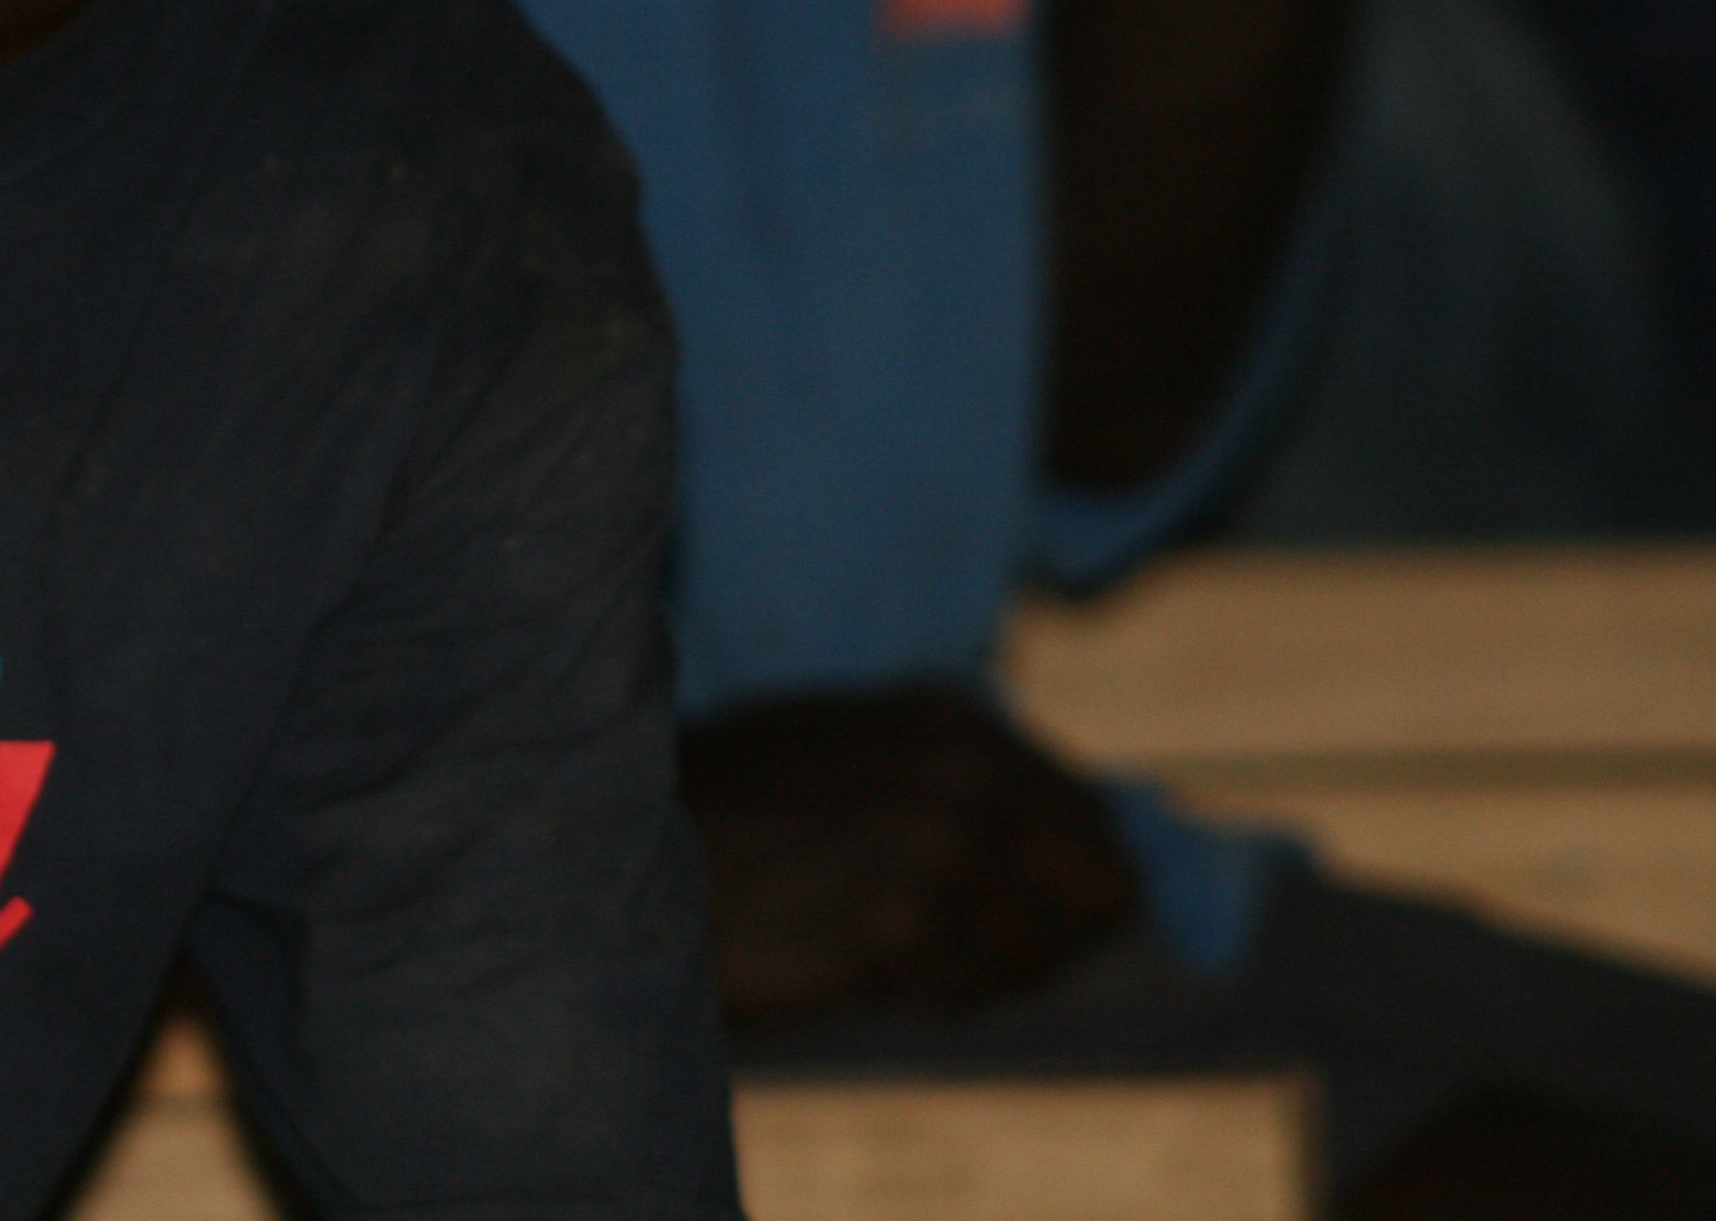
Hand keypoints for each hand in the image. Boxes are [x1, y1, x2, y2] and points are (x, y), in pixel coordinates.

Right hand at [677, 684, 1141, 1028]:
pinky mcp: (895, 928)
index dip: (1072, 887)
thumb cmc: (729, 807)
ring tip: (887, 945)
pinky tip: (854, 962)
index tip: (1024, 920)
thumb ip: (965, 786)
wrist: (616, 842)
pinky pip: (963, 992)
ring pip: (1035, 953)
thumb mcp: (854, 754)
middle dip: (1044, 934)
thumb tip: (1097, 859)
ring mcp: (935, 849)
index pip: (1099, 826)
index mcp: (954, 720)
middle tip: (951, 946)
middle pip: (1098, 891)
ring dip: (978, 969)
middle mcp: (963, 772)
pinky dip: (923, 994)